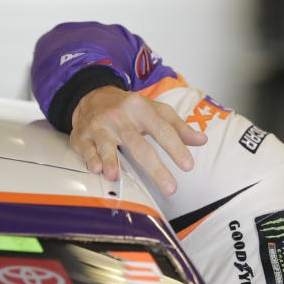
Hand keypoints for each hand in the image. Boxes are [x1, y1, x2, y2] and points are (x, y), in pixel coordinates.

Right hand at [70, 86, 206, 194]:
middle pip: (138, 144)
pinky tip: (96, 170)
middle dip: (154, 167)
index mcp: (140, 109)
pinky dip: (91, 159)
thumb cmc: (128, 107)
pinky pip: (87, 149)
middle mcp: (119, 117)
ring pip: (107, 145)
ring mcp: (99, 127)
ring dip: (110, 160)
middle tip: (169, 187)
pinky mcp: (82, 136)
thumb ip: (178, 127)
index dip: (176, 147)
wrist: (91, 96)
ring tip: (115, 176)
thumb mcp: (154, 111)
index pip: (162, 129)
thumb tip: (201, 140)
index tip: (187, 165)